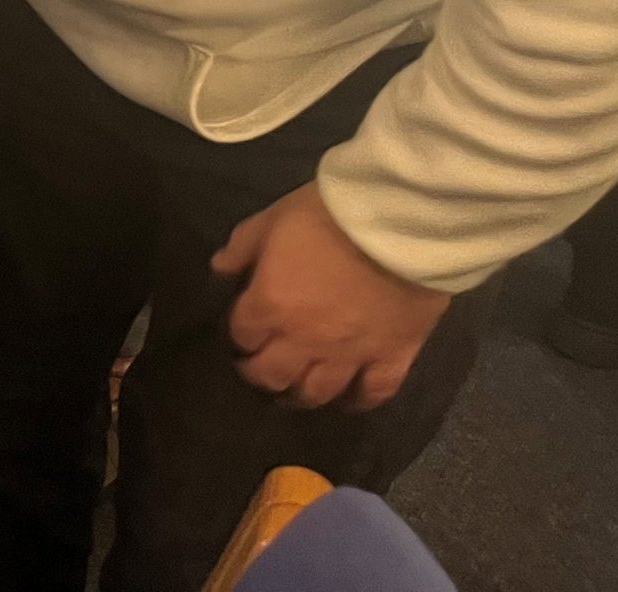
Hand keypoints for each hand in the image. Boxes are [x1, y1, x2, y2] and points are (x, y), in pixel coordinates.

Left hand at [211, 183, 450, 409]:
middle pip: (272, 376)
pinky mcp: (392, 358)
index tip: (241, 334)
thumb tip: (220, 270)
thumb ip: (241, 248)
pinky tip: (349, 399)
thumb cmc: (327, 216)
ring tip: (295, 391)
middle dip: (259, 376)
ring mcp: (349, 355)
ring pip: (317, 393)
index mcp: (270, 305)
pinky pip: (372, 394)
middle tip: (260, 369)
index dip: (238, 337)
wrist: (398, 224)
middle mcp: (304, 341)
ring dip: (300, 396)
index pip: (242, 336)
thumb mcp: (270, 219)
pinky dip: (358, 401)